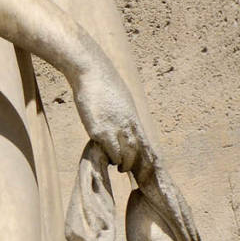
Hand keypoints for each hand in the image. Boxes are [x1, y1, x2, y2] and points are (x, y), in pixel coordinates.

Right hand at [71, 51, 155, 177]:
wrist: (91, 72)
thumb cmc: (104, 83)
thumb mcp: (121, 99)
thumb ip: (124, 113)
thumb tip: (125, 122)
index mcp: (133, 117)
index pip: (143, 142)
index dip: (146, 156)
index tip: (148, 167)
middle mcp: (125, 124)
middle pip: (134, 151)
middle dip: (131, 163)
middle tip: (125, 168)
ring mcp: (112, 128)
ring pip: (122, 154)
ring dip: (119, 162)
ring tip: (116, 164)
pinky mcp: (97, 129)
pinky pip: (106, 149)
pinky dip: (108, 156)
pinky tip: (105, 156)